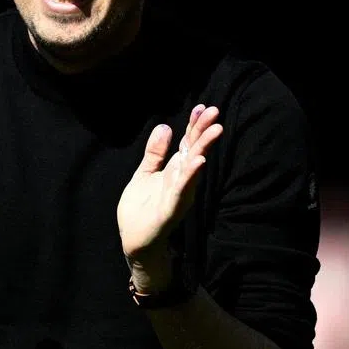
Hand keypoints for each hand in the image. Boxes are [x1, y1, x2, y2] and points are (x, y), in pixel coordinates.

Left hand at [117, 105, 222, 275]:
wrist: (133, 241)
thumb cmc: (140, 209)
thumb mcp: (145, 173)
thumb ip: (155, 153)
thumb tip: (165, 126)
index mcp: (174, 171)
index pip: (187, 144)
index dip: (194, 126)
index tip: (203, 107)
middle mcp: (181, 180)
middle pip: (194, 151)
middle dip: (204, 132)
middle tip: (215, 112)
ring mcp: (177, 194)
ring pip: (193, 169)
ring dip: (203, 149)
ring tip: (214, 130)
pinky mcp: (170, 209)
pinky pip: (182, 190)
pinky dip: (190, 176)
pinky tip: (197, 162)